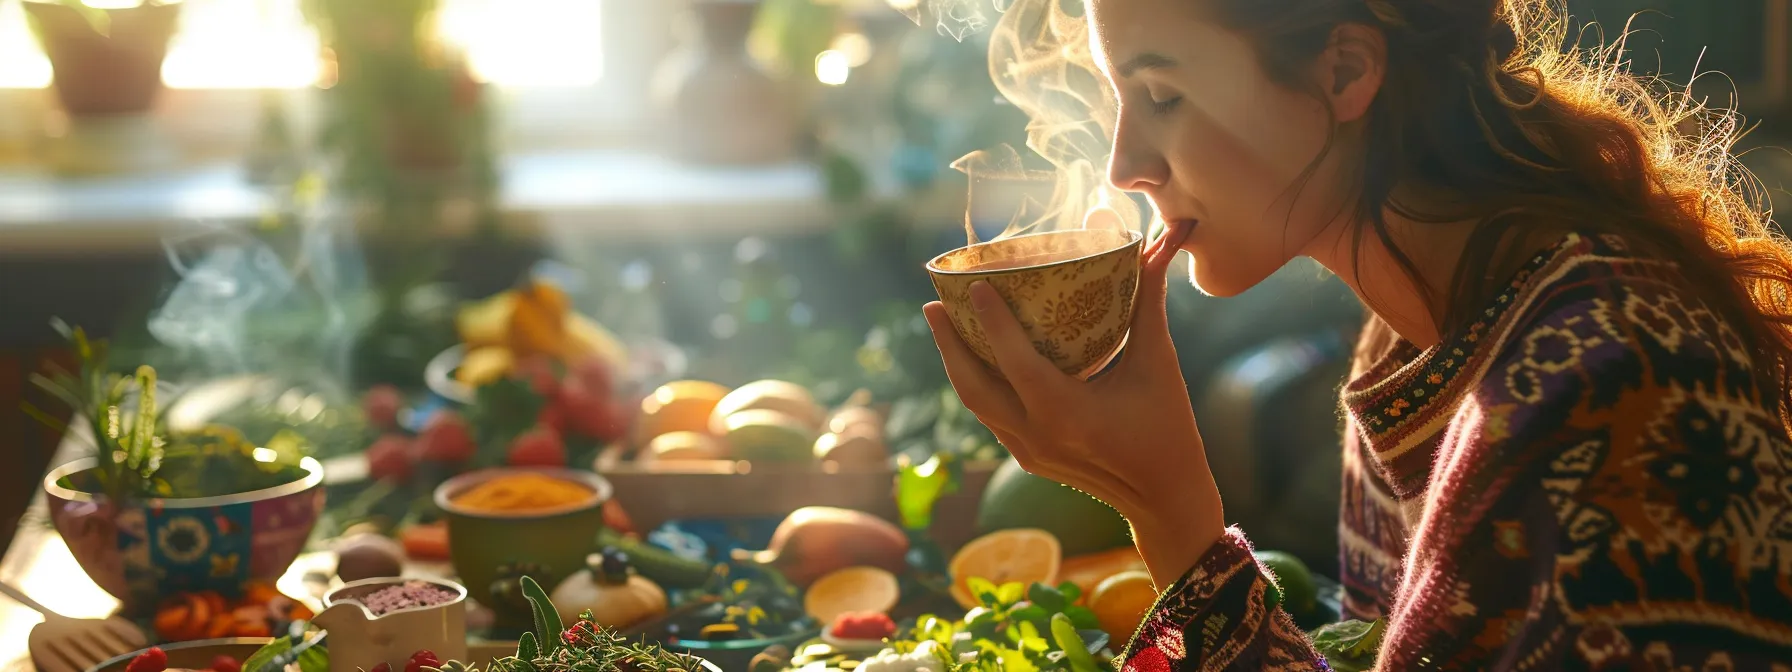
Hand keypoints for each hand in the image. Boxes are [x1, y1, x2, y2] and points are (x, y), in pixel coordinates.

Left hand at [923, 222, 1226, 587]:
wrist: (1164, 497)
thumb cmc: (1168, 427)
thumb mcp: (1159, 362)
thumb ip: (1148, 302)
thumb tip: (1159, 242)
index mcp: (1069, 415)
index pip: (1016, 364)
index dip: (992, 324)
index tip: (976, 286)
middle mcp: (1039, 436)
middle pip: (972, 387)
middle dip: (948, 344)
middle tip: (934, 304)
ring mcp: (1028, 451)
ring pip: (974, 403)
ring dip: (955, 363)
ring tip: (943, 323)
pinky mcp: (1027, 458)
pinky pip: (989, 415)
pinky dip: (977, 383)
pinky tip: (973, 356)